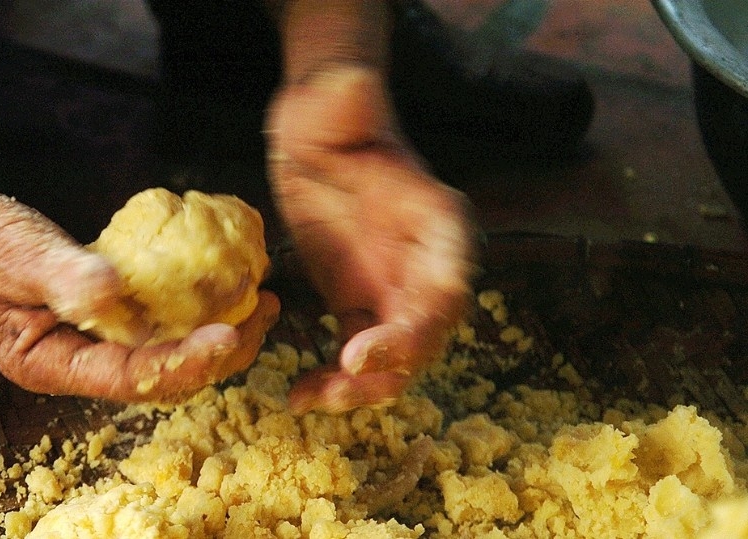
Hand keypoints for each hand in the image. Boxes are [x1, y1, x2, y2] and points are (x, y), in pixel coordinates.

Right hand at [0, 130, 278, 402]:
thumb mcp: (9, 255)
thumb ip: (59, 276)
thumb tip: (112, 292)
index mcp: (50, 362)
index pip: (129, 378)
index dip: (184, 363)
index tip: (229, 335)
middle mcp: (76, 358)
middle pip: (159, 372)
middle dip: (217, 351)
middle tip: (265, 313)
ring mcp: (88, 335)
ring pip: (163, 347)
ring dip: (214, 329)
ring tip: (260, 301)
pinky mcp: (99, 309)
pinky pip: (153, 317)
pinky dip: (190, 304)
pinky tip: (219, 283)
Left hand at [266, 65, 476, 413]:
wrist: (314, 139)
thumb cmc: (331, 118)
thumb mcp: (334, 104)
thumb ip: (346, 99)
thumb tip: (349, 85)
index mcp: (437, 221)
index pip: (449, 281)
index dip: (419, 324)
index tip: (364, 347)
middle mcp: (426, 263)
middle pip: (428, 333)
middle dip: (389, 367)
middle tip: (337, 382)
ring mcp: (396, 289)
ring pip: (396, 358)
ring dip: (361, 387)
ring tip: (310, 398)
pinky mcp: (361, 304)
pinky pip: (358, 354)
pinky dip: (335, 379)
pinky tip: (298, 391)